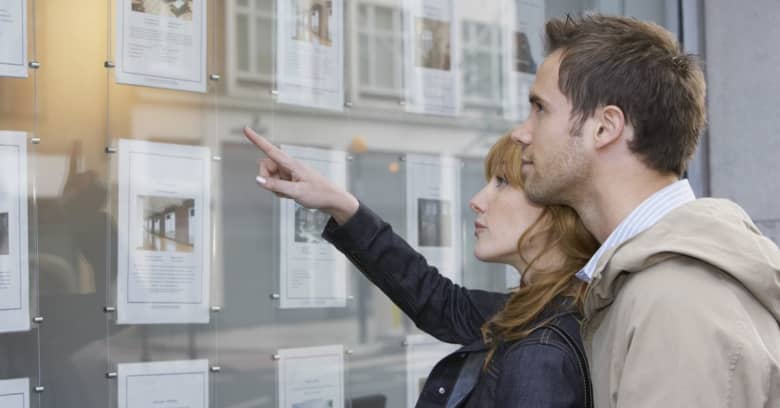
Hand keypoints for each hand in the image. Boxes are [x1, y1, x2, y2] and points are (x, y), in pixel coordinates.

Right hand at [243, 127, 358, 224]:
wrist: (333, 201)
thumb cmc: (319, 194)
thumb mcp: (296, 192)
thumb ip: (276, 185)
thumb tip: (258, 179)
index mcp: (292, 164)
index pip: (270, 150)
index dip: (257, 140)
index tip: (246, 129)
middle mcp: (289, 166)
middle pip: (266, 166)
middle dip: (267, 178)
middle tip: (279, 189)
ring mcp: (290, 173)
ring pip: (270, 176)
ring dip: (274, 187)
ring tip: (289, 193)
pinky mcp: (291, 180)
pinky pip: (276, 183)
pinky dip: (279, 190)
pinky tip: (290, 195)